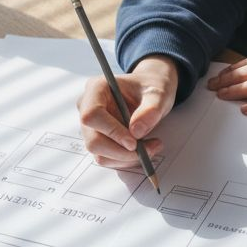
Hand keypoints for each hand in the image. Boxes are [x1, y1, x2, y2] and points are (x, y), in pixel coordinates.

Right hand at [77, 55, 177, 169]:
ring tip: (152, 147)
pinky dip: (127, 160)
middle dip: (121, 151)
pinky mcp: (100, 140)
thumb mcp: (158, 93)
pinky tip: (144, 149)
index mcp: (96, 89)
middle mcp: (88, 108)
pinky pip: (108, 158)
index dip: (111, 131)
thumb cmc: (151, 87)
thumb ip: (151, 109)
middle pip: (93, 140)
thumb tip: (137, 132)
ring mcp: (92, 127)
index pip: (92, 115)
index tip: (134, 143)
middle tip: (148, 150)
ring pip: (100, 154)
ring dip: (127, 158)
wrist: (151, 92)